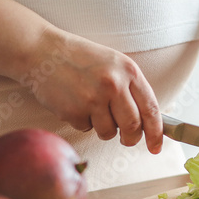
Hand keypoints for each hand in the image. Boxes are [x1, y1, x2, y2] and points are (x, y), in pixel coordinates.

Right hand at [23, 30, 162, 152]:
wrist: (42, 51)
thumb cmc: (80, 59)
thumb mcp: (113, 63)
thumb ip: (131, 88)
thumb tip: (146, 121)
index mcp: (128, 71)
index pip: (151, 109)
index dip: (156, 132)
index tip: (156, 147)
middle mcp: (113, 85)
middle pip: (133, 127)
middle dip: (131, 138)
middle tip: (126, 138)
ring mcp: (93, 99)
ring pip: (109, 132)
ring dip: (104, 129)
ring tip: (92, 108)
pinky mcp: (73, 111)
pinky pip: (85, 128)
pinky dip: (82, 121)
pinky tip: (74, 102)